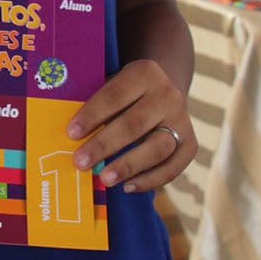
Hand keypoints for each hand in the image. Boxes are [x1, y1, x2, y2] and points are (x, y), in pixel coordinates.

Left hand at [66, 58, 194, 192]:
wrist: (164, 89)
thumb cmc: (124, 92)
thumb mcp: (111, 82)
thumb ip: (95, 103)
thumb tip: (70, 135)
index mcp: (144, 73)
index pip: (114, 95)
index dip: (92, 115)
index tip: (71, 133)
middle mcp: (168, 95)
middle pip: (134, 124)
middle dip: (104, 145)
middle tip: (80, 162)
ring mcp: (183, 120)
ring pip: (157, 148)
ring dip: (128, 166)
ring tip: (104, 179)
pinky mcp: (191, 143)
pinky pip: (173, 167)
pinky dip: (150, 180)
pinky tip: (127, 186)